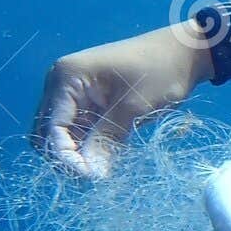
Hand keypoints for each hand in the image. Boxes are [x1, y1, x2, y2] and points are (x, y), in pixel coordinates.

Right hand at [32, 24, 213, 177]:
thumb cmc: (160, 72)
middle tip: (94, 178)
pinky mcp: (87, 102)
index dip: (65, 156)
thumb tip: (90, 175)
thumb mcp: (134, 108)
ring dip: (76, 154)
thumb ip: (107, 140)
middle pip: (47, 132)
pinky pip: (78, 130)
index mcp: (66, 78)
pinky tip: (104, 160)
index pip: (51, 126)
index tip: (89, 178)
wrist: (183, 52)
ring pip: (61, 134)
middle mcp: (60, 84)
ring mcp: (73, 93)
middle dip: (66, 157)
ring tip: (101, 172)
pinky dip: (86, 146)